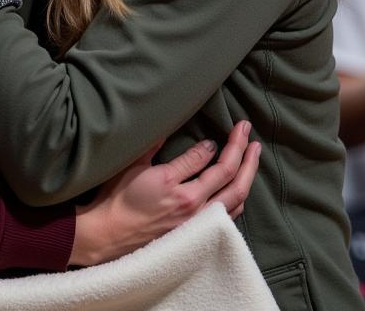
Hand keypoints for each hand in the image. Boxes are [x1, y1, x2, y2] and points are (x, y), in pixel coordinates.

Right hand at [69, 120, 259, 266]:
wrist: (111, 234)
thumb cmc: (119, 198)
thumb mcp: (134, 166)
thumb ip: (155, 146)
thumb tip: (172, 129)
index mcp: (175, 186)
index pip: (206, 158)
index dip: (216, 142)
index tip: (220, 132)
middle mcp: (192, 205)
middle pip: (230, 176)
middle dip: (243, 150)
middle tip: (247, 129)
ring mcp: (198, 222)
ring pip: (236, 197)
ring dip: (248, 174)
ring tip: (253, 155)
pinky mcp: (199, 233)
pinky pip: (229, 215)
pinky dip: (239, 197)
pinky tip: (240, 188)